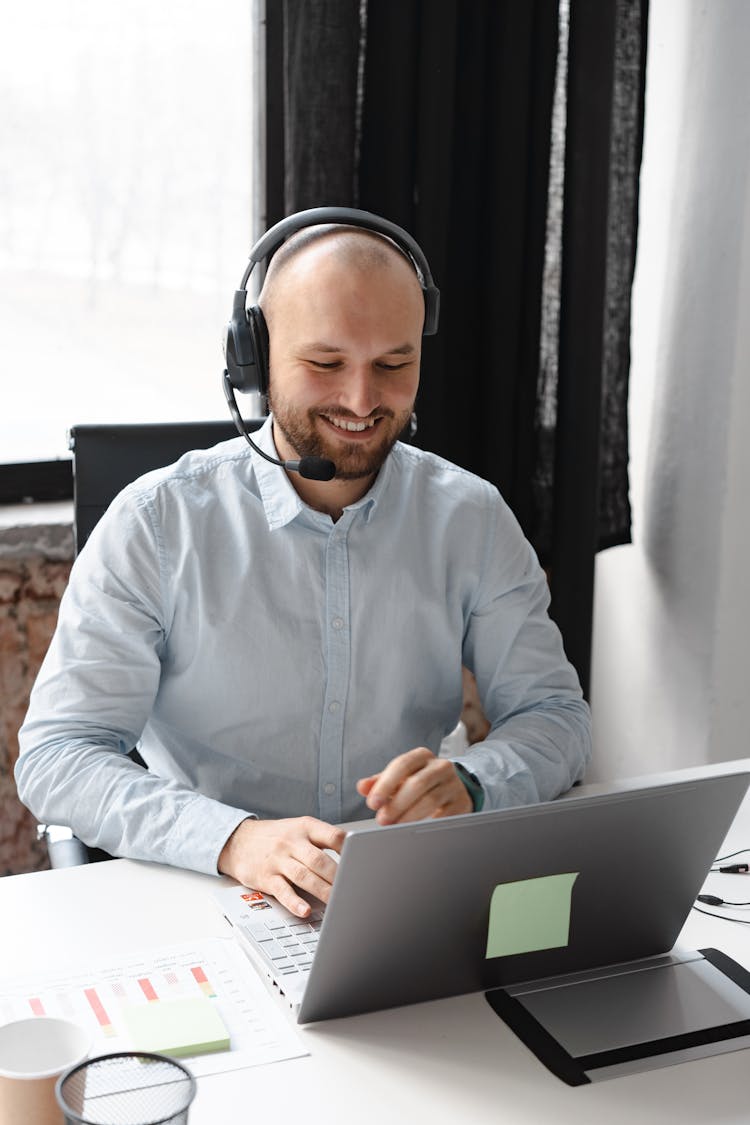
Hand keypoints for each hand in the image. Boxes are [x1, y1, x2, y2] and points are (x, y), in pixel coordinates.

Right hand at [218, 817, 345, 917]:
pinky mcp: (266, 877)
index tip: (362, 863)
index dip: (350, 850)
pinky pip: (282, 891)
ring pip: (304, 876)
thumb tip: (353, 855)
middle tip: (353, 889)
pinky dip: (294, 902)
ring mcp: (278, 859)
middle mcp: (292, 841)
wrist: (238, 840)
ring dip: (322, 891)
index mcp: (305, 827)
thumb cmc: (276, 837)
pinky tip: (305, 910)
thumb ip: (322, 840)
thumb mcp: (299, 828)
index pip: (332, 836)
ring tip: (337, 903)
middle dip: (338, 877)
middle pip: (320, 860)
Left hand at [356, 747, 472, 825]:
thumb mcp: (400, 779)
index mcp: (422, 756)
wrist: (454, 789)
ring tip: (395, 827)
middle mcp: (441, 766)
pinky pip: (445, 816)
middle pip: (418, 783)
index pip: (402, 765)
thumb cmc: (420, 783)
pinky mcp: (462, 803)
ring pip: (431, 801)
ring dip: (409, 816)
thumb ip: (379, 782)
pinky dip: (428, 825)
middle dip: (397, 804)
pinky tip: (415, 832)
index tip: (373, 803)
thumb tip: (362, 787)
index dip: (385, 784)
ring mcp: (454, 785)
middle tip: (382, 820)